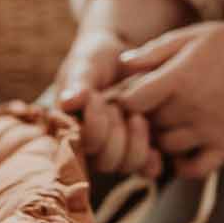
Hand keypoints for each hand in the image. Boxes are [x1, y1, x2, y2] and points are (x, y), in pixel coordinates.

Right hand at [46, 27, 162, 178]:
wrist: (125, 54)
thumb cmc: (97, 57)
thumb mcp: (85, 64)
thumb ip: (77, 83)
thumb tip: (68, 102)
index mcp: (70, 129)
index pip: (78, 148)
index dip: (92, 128)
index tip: (96, 98)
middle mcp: (91, 146)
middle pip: (104, 162)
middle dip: (115, 134)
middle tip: (119, 106)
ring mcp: (116, 149)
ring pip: (126, 165)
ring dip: (136, 143)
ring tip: (139, 117)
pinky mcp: (140, 148)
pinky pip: (147, 168)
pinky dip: (152, 160)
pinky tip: (156, 144)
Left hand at [112, 20, 223, 177]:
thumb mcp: (194, 36)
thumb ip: (156, 51)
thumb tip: (123, 65)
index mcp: (179, 80)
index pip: (132, 102)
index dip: (125, 99)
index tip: (132, 93)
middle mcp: (191, 109)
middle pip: (147, 125)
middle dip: (143, 116)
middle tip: (148, 106)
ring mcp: (209, 130)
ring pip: (166, 148)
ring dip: (160, 139)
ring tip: (167, 123)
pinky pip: (194, 170)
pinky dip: (182, 166)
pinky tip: (182, 149)